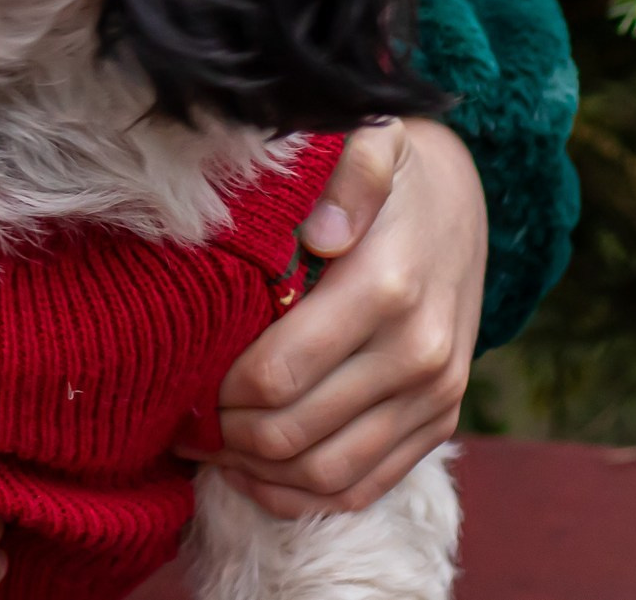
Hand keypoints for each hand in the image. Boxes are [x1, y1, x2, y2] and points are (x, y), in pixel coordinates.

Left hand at [195, 118, 485, 516]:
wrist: (461, 196)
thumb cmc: (390, 168)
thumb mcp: (370, 140)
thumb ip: (349, 176)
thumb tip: (322, 235)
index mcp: (387, 289)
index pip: (278, 373)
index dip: (215, 391)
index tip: (174, 378)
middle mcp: (419, 354)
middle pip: (296, 432)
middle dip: (225, 436)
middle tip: (175, 418)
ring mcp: (435, 396)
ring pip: (331, 474)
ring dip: (258, 472)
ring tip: (205, 447)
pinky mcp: (441, 420)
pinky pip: (369, 485)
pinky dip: (305, 496)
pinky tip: (253, 473)